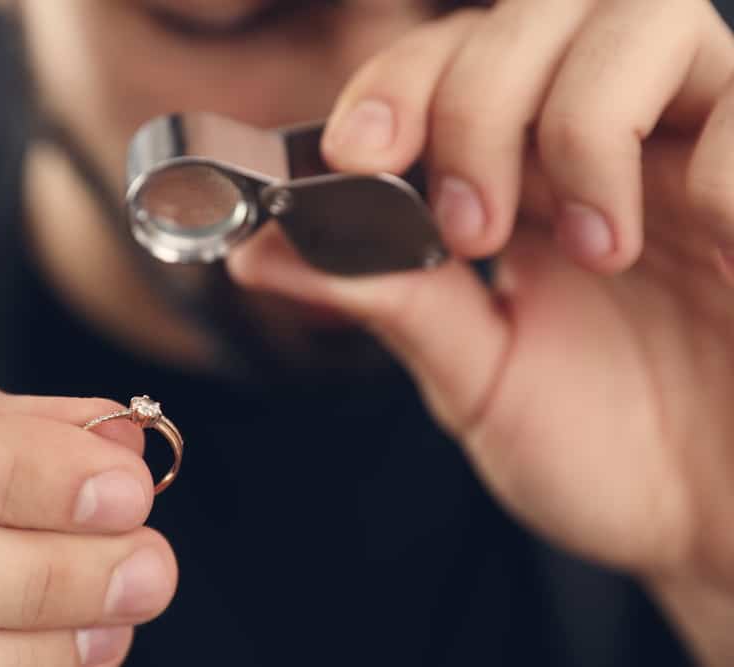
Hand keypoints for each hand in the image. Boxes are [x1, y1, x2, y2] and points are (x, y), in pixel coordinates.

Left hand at [229, 1, 733, 662]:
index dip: (399, 82)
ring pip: (646, 18)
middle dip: (478, 99)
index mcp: (524, 180)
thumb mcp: (475, 377)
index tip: (358, 155)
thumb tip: (258, 253)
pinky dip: (718, 163)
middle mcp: (610, 144)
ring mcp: (701, 152)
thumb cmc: (605, 455)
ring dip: (584, 122)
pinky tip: (708, 249)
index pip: (452, 59)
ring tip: (594, 248)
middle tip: (471, 226)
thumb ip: (386, 299)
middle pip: (539, 13)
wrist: (717, 528)